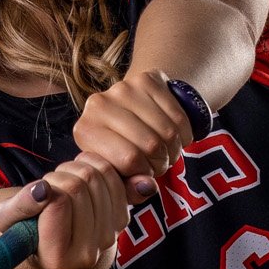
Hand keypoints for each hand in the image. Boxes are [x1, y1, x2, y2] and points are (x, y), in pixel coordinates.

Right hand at [0, 151, 134, 268]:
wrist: (48, 241)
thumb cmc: (21, 229)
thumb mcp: (6, 220)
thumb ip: (19, 207)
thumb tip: (42, 190)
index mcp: (56, 261)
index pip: (58, 203)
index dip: (44, 188)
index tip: (36, 197)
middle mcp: (87, 256)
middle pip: (78, 187)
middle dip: (58, 177)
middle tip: (48, 188)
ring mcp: (108, 238)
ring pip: (96, 177)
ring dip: (75, 170)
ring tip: (62, 185)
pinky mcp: (122, 220)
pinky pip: (113, 176)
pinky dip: (95, 166)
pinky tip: (81, 177)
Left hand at [72, 70, 194, 185]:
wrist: (128, 111)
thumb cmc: (121, 150)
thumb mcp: (119, 176)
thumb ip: (129, 189)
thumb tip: (147, 186)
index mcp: (85, 131)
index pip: (129, 160)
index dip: (145, 172)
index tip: (145, 173)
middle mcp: (98, 104)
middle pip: (150, 145)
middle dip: (162, 162)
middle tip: (159, 164)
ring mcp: (123, 88)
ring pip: (167, 131)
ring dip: (174, 149)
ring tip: (166, 152)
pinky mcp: (146, 78)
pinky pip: (178, 115)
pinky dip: (184, 133)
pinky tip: (176, 137)